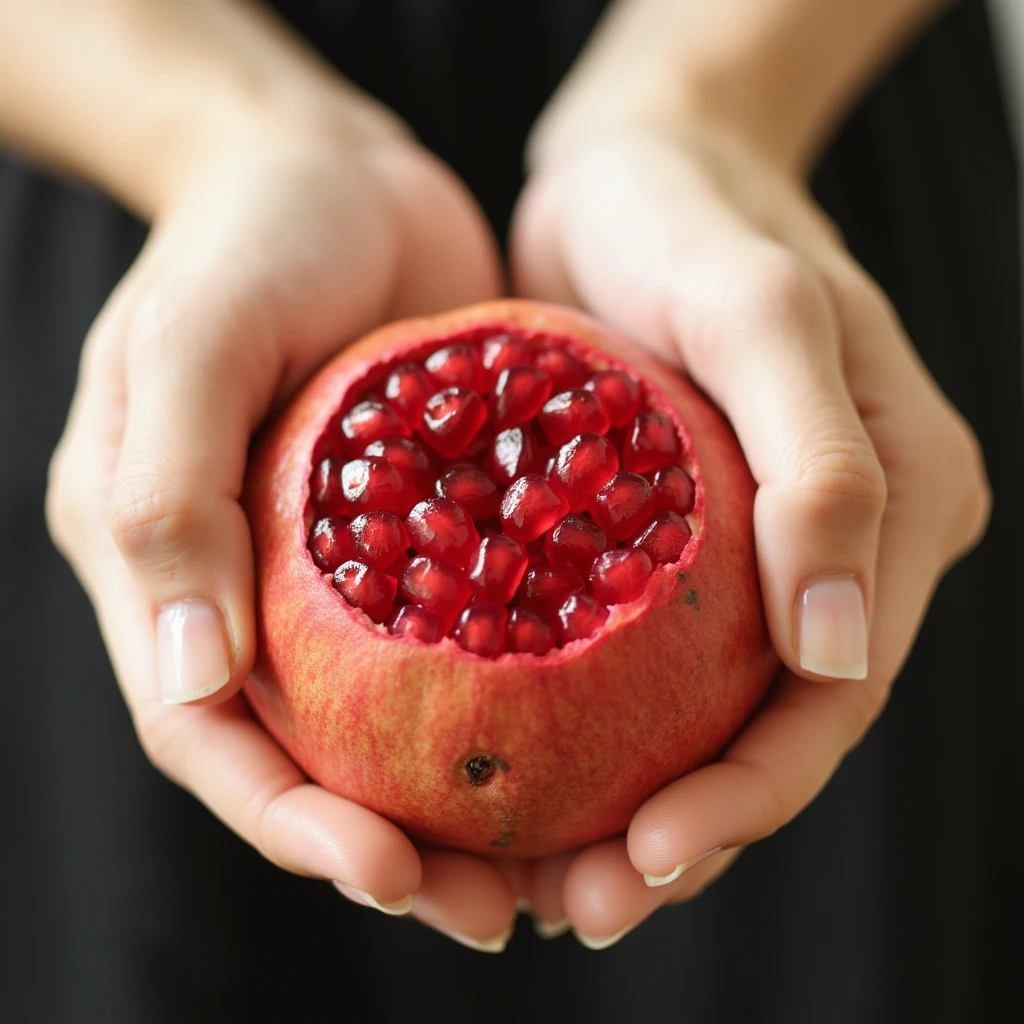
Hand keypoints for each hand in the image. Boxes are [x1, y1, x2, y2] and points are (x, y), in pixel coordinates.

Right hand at [45, 104, 521, 948]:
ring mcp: (346, 575)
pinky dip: (530, 704)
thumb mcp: (193, 337)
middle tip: (500, 916)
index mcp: (171, 569)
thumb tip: (186, 682)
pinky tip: (604, 746)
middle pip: (316, 760)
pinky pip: (478, 642)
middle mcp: (253, 592)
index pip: (211, 735)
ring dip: (475, 808)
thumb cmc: (251, 236)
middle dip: (398, 851)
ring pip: (404, 725)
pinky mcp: (430, 540)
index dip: (292, 822)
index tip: (392, 875)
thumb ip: (166, 496)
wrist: (336, 172)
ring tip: (566, 872)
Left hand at [510, 124, 989, 945]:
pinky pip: (635, 654)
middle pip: (766, 730)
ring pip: (697, 713)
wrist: (633, 168)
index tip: (643, 862)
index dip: (749, 796)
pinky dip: (587, 726)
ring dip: (629, 806)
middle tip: (576, 908)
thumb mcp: (763, 310)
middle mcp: (830, 548)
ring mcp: (747, 550)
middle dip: (683, 833)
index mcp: (896, 511)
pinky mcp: (667, 537)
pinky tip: (519, 774)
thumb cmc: (697, 216)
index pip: (832, 697)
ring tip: (541, 883)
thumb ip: (824, 463)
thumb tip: (843, 644)